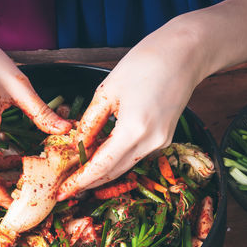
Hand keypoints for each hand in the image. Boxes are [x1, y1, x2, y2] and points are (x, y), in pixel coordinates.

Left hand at [55, 25, 206, 199]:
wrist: (184, 54)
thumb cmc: (144, 63)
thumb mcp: (107, 91)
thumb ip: (90, 122)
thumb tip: (76, 145)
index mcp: (134, 129)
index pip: (102, 166)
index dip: (80, 181)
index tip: (62, 193)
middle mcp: (151, 142)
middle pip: (114, 172)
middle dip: (89, 182)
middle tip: (65, 189)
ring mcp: (161, 142)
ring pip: (125, 165)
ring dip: (103, 172)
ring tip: (79, 175)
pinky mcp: (165, 137)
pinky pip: (136, 154)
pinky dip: (117, 158)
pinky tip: (101, 156)